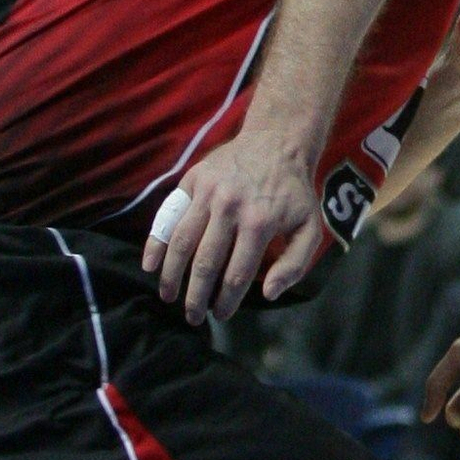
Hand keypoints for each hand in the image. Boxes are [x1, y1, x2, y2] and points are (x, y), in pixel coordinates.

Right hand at [140, 131, 322, 325]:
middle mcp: (230, 207)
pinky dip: (156, 242)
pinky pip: (168, 215)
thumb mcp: (310, 226)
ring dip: (172, 275)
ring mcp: (208, 192)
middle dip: (196, 297)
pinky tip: (150, 265)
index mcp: (260, 222)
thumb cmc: (294, 191)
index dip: (227, 301)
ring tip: (168, 297)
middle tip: (193, 317)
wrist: (278, 141)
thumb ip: (295, 263)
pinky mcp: (192, 180)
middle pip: (206, 263)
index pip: (237, 274)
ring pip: (182, 242)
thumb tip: (268, 293)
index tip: (220, 315)